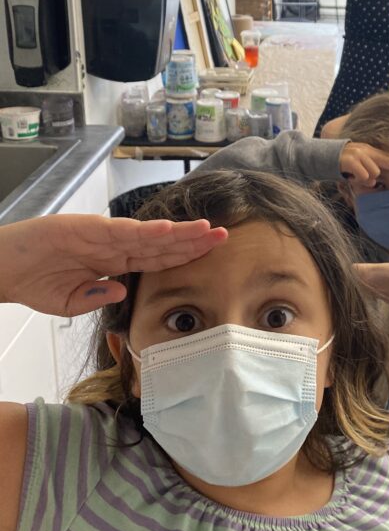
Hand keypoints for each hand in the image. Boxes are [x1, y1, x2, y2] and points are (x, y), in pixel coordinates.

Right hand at [0, 215, 227, 315]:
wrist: (3, 268)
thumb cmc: (35, 282)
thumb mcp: (70, 303)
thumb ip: (96, 298)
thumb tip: (122, 292)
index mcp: (114, 263)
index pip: (158, 260)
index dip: (185, 256)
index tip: (212, 255)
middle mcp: (114, 245)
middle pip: (162, 244)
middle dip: (193, 241)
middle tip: (225, 236)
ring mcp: (102, 234)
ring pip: (148, 234)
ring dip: (178, 232)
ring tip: (206, 230)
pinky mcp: (86, 227)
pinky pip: (120, 230)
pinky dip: (144, 230)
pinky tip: (167, 230)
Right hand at [340, 142, 388, 184]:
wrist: (323, 155)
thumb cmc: (343, 164)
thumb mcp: (357, 166)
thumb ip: (368, 172)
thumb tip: (374, 183)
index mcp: (370, 152)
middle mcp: (367, 151)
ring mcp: (360, 154)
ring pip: (374, 173)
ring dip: (366, 179)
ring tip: (354, 175)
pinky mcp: (352, 160)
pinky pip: (363, 175)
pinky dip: (358, 179)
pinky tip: (350, 174)